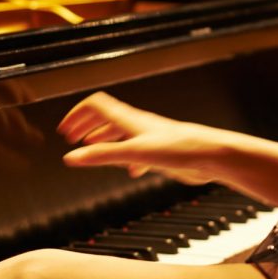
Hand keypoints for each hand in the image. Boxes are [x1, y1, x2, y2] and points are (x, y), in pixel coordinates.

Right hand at [56, 92, 227, 184]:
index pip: (96, 105)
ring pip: (122, 133)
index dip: (78, 114)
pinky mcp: (162, 153)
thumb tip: (70, 158)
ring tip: (92, 150)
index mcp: (129, 119)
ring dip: (104, 139)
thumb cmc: (179, 149)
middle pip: (107, 118)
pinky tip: (132, 172)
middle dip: (87, 126)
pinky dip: (129, 158)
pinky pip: (140, 151)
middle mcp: (138, 125)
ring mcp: (151, 138)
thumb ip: (103, 155)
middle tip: (71, 138)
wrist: (212, 156)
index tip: (65, 131)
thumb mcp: (134, 153)